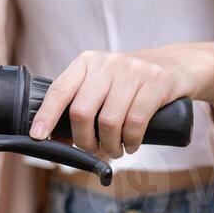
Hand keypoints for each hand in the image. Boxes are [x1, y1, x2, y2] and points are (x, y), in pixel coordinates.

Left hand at [29, 48, 213, 157]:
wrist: (175, 66)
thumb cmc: (129, 84)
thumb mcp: (102, 86)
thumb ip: (80, 106)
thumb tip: (55, 139)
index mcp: (85, 63)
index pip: (59, 90)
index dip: (46, 115)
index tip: (38, 136)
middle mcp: (105, 63)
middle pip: (81, 112)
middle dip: (84, 140)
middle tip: (92, 150)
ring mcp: (131, 70)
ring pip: (108, 121)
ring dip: (110, 146)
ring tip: (115, 150)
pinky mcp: (155, 82)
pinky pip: (135, 122)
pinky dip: (131, 142)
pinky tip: (132, 144)